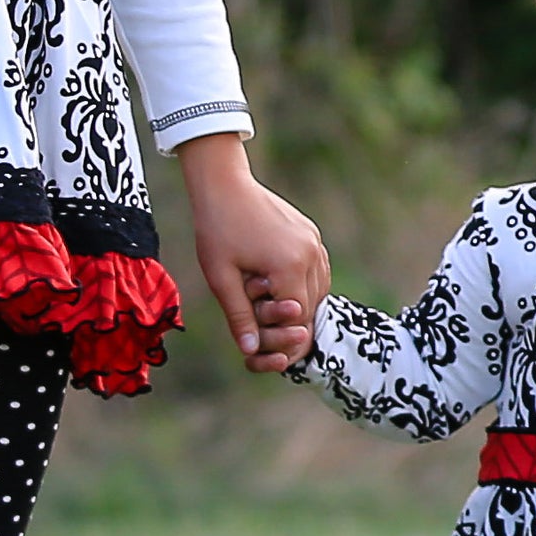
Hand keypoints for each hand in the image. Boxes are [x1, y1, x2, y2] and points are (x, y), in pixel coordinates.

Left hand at [178, 133, 330, 371]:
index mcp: (289, 267)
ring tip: (267, 298)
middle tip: (258, 315)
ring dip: (298, 302)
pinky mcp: (312, 235)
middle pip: (310, 306)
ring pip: (319, 290)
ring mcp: (315, 243)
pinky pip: (317, 270)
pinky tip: (280, 283)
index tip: (256, 331)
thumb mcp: (222, 278)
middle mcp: (311, 255)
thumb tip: (250, 350)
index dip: (278, 332)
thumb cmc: (217, 230)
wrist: (225, 185)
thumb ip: (240, 316)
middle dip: (287, 318)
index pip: (297, 318)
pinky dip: (303, 284)